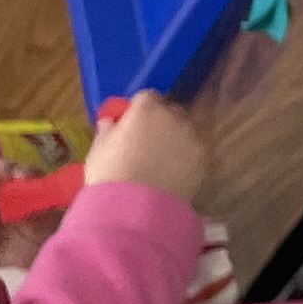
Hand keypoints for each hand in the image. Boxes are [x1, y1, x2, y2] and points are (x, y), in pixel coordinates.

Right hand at [80, 91, 208, 203]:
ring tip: (164, 159)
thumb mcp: (98, 150)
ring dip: (177, 137)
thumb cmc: (110, 175)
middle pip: (170, 110)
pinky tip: (176, 170)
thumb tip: (109, 122)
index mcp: (146, 109)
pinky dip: (188, 155)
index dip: (140, 109)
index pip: (147, 97)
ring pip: (186, 129)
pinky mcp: (204, 157)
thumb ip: (107, 131)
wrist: (136, 207)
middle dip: (162, 121)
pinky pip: (196, 149)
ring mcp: (192, 136)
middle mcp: (173, 116)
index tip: (133, 123)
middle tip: (149, 141)